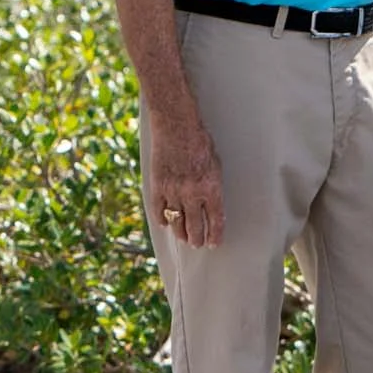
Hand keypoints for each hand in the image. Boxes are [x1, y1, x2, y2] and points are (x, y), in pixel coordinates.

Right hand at [150, 111, 224, 248]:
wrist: (177, 127)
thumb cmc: (201, 142)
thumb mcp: (216, 165)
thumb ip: (212, 186)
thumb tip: (211, 203)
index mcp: (211, 189)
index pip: (216, 220)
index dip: (215, 234)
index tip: (214, 243)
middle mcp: (192, 194)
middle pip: (195, 226)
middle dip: (198, 238)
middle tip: (198, 244)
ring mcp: (173, 192)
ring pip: (176, 221)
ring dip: (180, 233)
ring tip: (184, 239)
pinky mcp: (157, 186)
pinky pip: (159, 210)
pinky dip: (162, 219)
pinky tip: (165, 224)